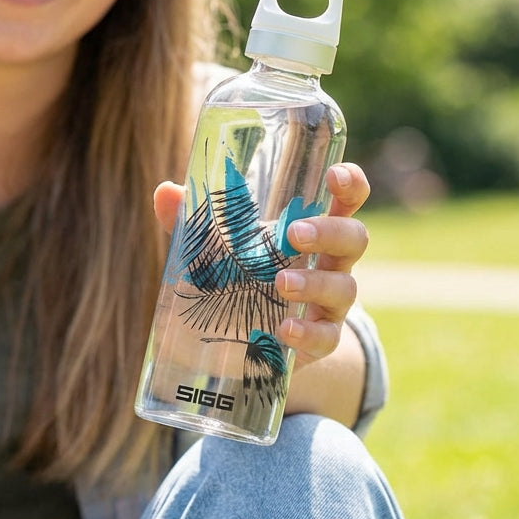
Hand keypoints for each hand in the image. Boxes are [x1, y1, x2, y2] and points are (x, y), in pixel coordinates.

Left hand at [152, 162, 369, 368]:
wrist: (241, 343)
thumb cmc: (238, 278)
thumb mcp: (216, 249)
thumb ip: (194, 222)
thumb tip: (164, 192)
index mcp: (312, 230)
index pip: (346, 200)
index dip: (350, 184)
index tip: (334, 176)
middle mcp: (330, 263)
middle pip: (354, 238)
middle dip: (330, 232)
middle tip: (293, 235)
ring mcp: (330, 303)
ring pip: (346, 287)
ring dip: (315, 283)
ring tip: (280, 284)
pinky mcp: (320, 340)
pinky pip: (327, 337)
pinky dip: (308, 332)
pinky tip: (284, 329)